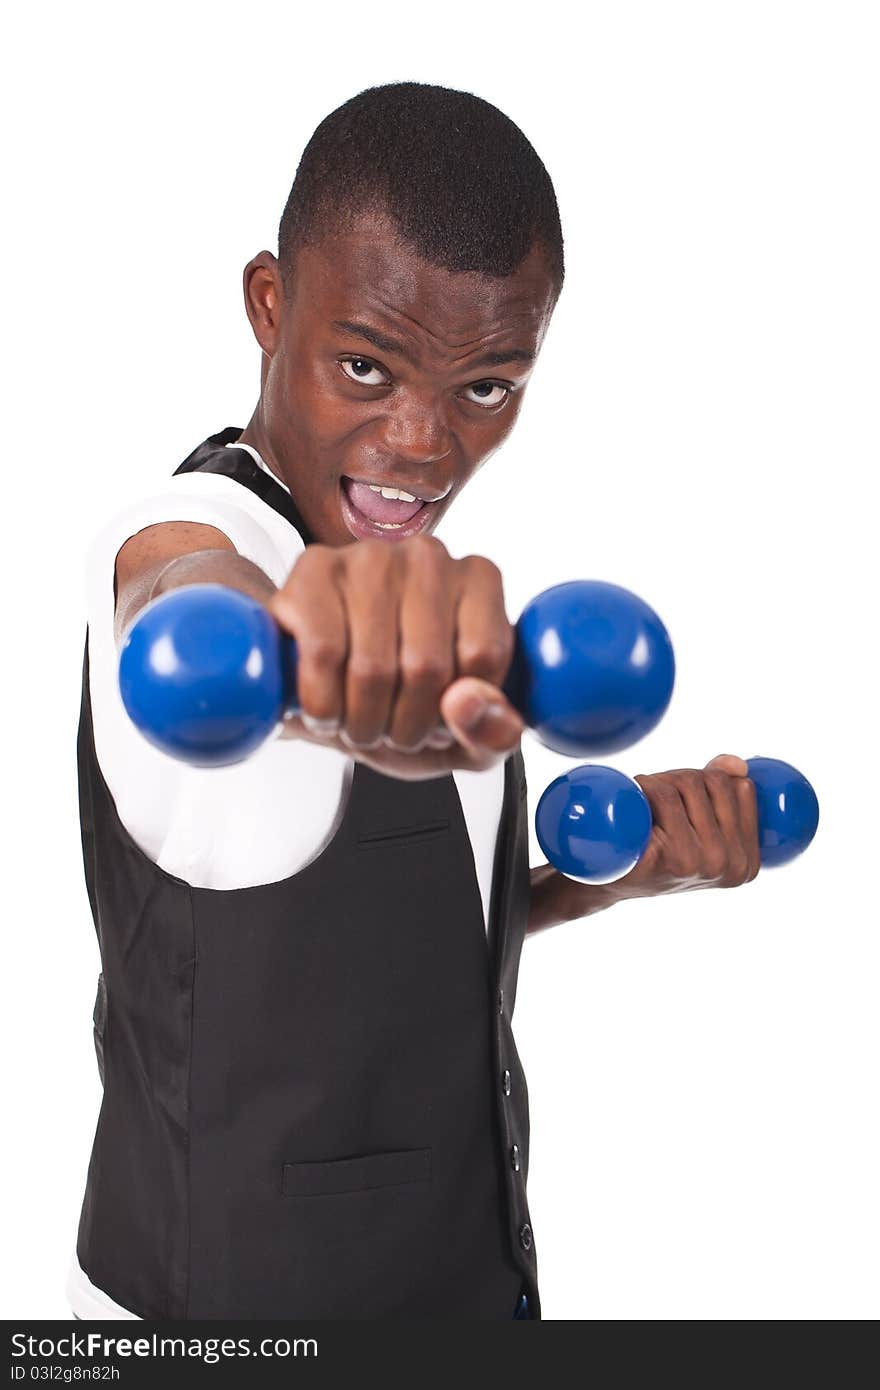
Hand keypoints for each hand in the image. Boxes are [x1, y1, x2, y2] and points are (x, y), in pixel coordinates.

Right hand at [265, 535, 524, 779]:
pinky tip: (326, 712)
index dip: (457, 711)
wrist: (329, 696)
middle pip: (428, 666)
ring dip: (363, 723)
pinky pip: (322, 654)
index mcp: (479, 580)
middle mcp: (428, 556)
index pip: (484, 656)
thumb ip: (494, 733)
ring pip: (373, 667)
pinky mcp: (314, 570)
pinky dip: (322, 704)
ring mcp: (368, 557)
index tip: (440, 721)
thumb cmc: (406, 707)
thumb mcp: (467, 737)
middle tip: (393, 734)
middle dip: (406, 727)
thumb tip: (465, 702)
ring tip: (360, 726)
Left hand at [613, 754, 760, 897]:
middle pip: (714, 782)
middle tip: (656, 801)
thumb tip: (739, 765)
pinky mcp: (669, 857)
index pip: (742, 788)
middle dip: (682, 778)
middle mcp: (730, 865)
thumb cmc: (655, 847)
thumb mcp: (698, 826)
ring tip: (644, 804)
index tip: (684, 802)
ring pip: (687, 783)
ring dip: (660, 781)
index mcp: (747, 861)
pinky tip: (635, 799)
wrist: (606, 880)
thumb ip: (724, 793)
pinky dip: (644, 786)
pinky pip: (664, 796)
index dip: (709, 780)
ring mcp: (701, 863)